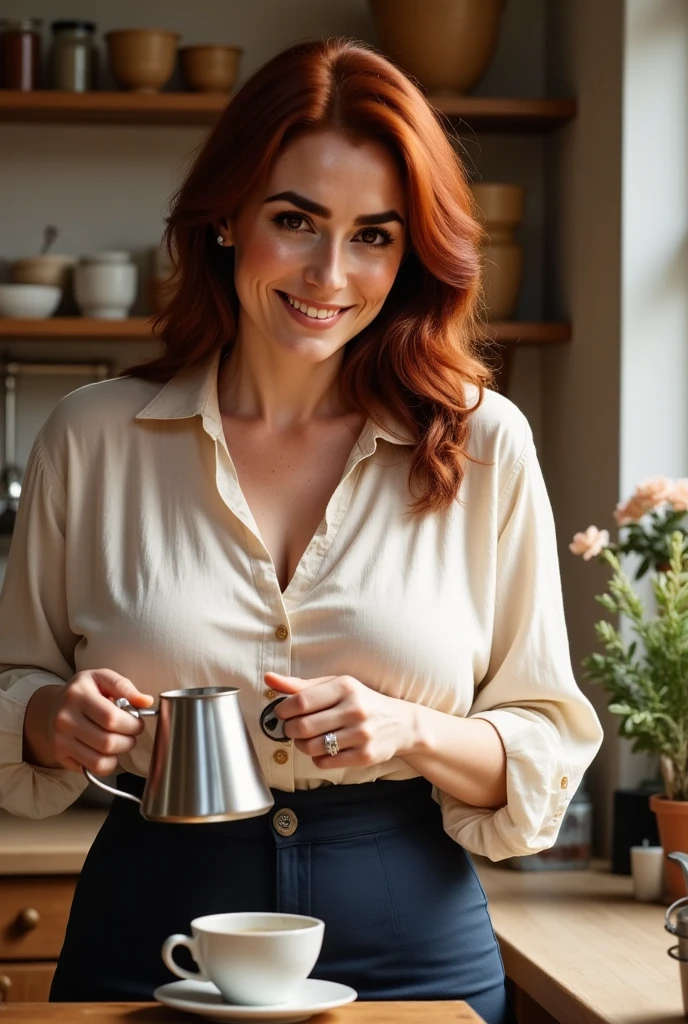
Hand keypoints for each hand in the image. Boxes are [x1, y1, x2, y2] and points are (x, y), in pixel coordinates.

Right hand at [42, 669, 153, 774]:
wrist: (51, 707)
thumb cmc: (83, 691)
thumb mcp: (102, 678)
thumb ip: (124, 687)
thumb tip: (146, 702)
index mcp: (77, 695)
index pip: (111, 718)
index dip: (132, 724)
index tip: (137, 722)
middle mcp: (65, 719)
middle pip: (108, 742)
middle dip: (129, 740)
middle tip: (130, 733)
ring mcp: (60, 740)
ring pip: (100, 760)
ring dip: (119, 754)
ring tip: (119, 741)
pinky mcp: (60, 756)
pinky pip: (92, 769)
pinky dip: (107, 764)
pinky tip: (106, 751)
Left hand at [265, 672, 418, 768]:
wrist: (401, 723)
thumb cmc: (360, 701)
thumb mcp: (335, 685)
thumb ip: (301, 685)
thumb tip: (268, 678)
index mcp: (345, 687)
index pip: (301, 701)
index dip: (283, 709)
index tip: (281, 712)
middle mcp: (355, 709)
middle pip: (303, 726)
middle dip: (289, 729)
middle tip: (291, 728)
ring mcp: (361, 734)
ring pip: (312, 746)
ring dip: (301, 745)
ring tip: (306, 739)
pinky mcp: (365, 755)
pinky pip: (326, 762)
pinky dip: (317, 758)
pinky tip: (322, 749)